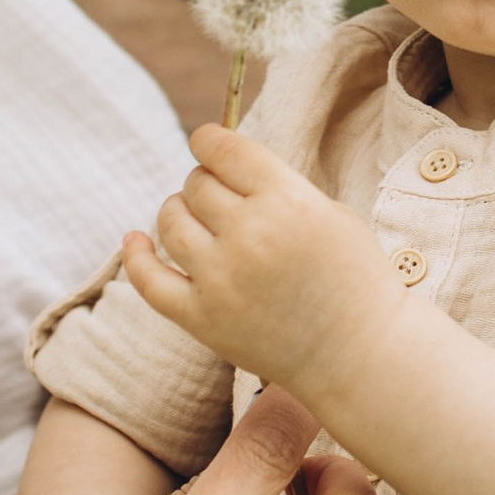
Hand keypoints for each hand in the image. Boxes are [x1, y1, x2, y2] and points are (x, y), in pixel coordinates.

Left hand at [125, 123, 399, 397]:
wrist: (360, 354)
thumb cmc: (354, 278)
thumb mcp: (331, 213)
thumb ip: (278, 187)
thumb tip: (224, 165)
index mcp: (288, 201)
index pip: (225, 150)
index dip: (208, 140)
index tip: (206, 142)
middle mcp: (249, 235)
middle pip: (197, 184)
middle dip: (205, 182)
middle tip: (220, 197)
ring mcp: (221, 279)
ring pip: (170, 222)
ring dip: (177, 211)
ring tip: (194, 220)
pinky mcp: (202, 319)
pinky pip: (149, 280)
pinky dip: (135, 255)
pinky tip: (135, 240)